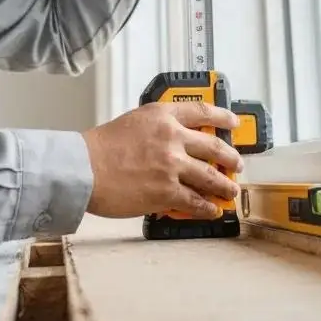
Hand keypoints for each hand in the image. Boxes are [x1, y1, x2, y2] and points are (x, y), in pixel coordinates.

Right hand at [82, 100, 241, 219]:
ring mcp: (172, 166)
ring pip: (210, 176)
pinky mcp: (167, 192)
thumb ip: (156, 128)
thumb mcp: (133, 122)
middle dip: (230, 157)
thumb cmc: (100, 148)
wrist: (84, 169)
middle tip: (236, 163)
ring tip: (230, 190)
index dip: (222, 117)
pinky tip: (212, 210)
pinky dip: (207, 207)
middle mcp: (172, 137)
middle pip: (213, 146)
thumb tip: (174, 143)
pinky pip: (196, 201)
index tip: (233, 123)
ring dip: (224, 185)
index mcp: (162, 116)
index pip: (202, 111)